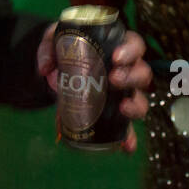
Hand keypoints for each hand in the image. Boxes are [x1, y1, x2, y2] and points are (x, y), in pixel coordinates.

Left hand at [37, 22, 151, 153]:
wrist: (59, 70)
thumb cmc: (65, 50)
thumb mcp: (54, 42)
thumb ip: (48, 49)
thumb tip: (46, 69)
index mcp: (117, 48)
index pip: (134, 45)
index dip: (131, 50)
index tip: (116, 57)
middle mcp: (126, 71)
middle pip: (142, 73)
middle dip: (131, 77)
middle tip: (113, 79)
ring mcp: (123, 94)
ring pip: (140, 99)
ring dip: (135, 105)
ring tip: (123, 108)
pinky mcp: (114, 114)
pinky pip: (126, 127)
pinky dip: (129, 137)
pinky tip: (127, 146)